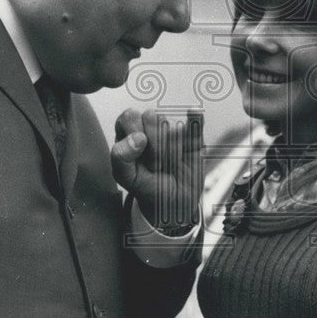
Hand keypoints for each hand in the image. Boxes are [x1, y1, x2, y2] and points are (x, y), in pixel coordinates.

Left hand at [111, 108, 203, 231]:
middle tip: (155, 164)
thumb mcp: (126, 178)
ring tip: (169, 164)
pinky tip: (193, 114)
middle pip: (151, 117)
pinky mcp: (193, 138)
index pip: (129, 116)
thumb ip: (120, 157)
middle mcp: (151, 126)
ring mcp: (173, 130)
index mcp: (130, 132)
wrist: (172, 202)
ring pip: (173, 128)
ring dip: (171, 151)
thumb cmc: (146, 186)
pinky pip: (196, 122)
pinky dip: (196, 119)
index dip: (134, 134)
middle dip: (153, 146)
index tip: (139, 153)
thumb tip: (138, 138)